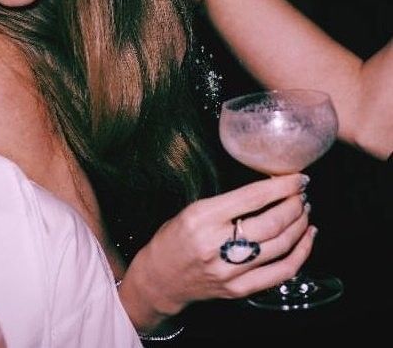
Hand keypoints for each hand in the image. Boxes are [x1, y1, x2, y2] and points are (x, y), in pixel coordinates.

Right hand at [119, 173, 314, 330]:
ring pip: (280, 246)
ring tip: (305, 210)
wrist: (159, 279)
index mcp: (203, 217)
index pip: (252, 197)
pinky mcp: (240, 290)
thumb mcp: (193, 209)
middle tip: (302, 193)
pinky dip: (300, 254)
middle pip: (271, 223)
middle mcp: (217, 245)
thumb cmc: (174, 237)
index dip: (281, 186)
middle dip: (294, 205)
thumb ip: (228, 202)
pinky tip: (307, 238)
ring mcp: (230, 271)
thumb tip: (269, 188)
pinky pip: (281, 273)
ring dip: (300, 225)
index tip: (298, 177)